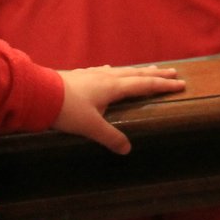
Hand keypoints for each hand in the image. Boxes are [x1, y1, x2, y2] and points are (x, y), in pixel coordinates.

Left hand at [52, 65, 184, 153]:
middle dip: (156, 74)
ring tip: (149, 69)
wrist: (39, 93)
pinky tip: (109, 70)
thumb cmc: (67, 110)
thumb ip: (110, 137)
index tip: (181, 83)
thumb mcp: (91, 127)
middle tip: (173, 72)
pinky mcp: (80, 75)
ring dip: (138, 71)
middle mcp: (107, 77)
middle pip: (137, 74)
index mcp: (114, 87)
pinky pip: (104, 71)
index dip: (163, 85)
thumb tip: (128, 150)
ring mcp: (93, 74)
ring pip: (122, 71)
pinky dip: (114, 71)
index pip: (145, 85)